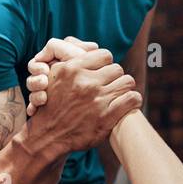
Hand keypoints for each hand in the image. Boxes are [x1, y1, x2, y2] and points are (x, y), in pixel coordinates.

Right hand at [23, 37, 142, 154]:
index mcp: (72, 69)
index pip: (105, 55)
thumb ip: (72, 61)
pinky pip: (132, 99)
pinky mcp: (106, 117)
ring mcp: (97, 100)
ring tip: (120, 94)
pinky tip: (129, 103)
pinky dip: (134, 100)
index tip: (104, 72)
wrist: (48, 135)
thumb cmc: (53, 104)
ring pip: (127, 82)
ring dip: (125, 88)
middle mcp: (85, 83)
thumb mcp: (55, 76)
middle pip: (117, 69)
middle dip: (115, 77)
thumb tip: (92, 48)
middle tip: (112, 85)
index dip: (106, 63)